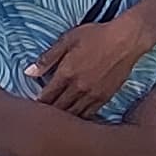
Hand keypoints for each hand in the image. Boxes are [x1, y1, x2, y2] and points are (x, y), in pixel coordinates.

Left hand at [23, 14, 155, 115]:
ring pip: (72, 115)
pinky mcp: (104, 98)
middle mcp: (78, 88)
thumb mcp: (67, 40)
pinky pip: (88, 115)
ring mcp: (92, 95)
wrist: (126, 40)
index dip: (37, 103)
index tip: (32, 105)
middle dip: (47, 113)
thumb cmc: (96, 35)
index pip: (45, 97)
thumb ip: (47, 58)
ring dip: (62, 118)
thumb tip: (29, 72)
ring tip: (55, 120)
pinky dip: (79, 118)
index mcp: (66, 74)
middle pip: (57, 109)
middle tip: (41, 115)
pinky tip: (74, 118)